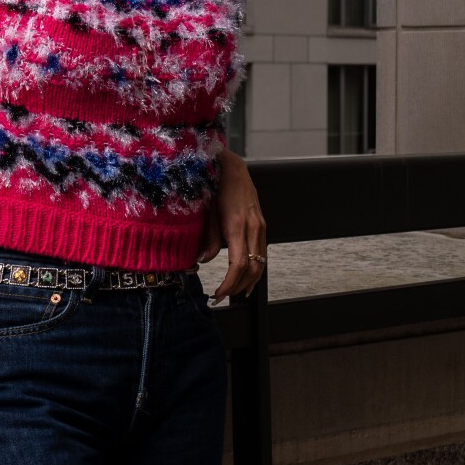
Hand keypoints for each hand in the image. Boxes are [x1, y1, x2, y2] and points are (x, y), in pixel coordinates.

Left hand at [198, 150, 266, 300]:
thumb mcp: (206, 213)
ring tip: (235, 294)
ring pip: (261, 264)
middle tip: (222, 297)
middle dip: (238, 287)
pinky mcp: (262, 225)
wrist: (231, 167)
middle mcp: (253, 227)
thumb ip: (208, 239)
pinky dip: (256, 269)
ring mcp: (260, 226)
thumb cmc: (215, 187)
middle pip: (252, 269)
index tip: (218, 294)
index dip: (229, 284)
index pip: (237, 265)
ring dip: (249, 282)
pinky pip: (262, 253)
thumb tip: (202, 260)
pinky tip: (248, 278)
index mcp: (237, 225)